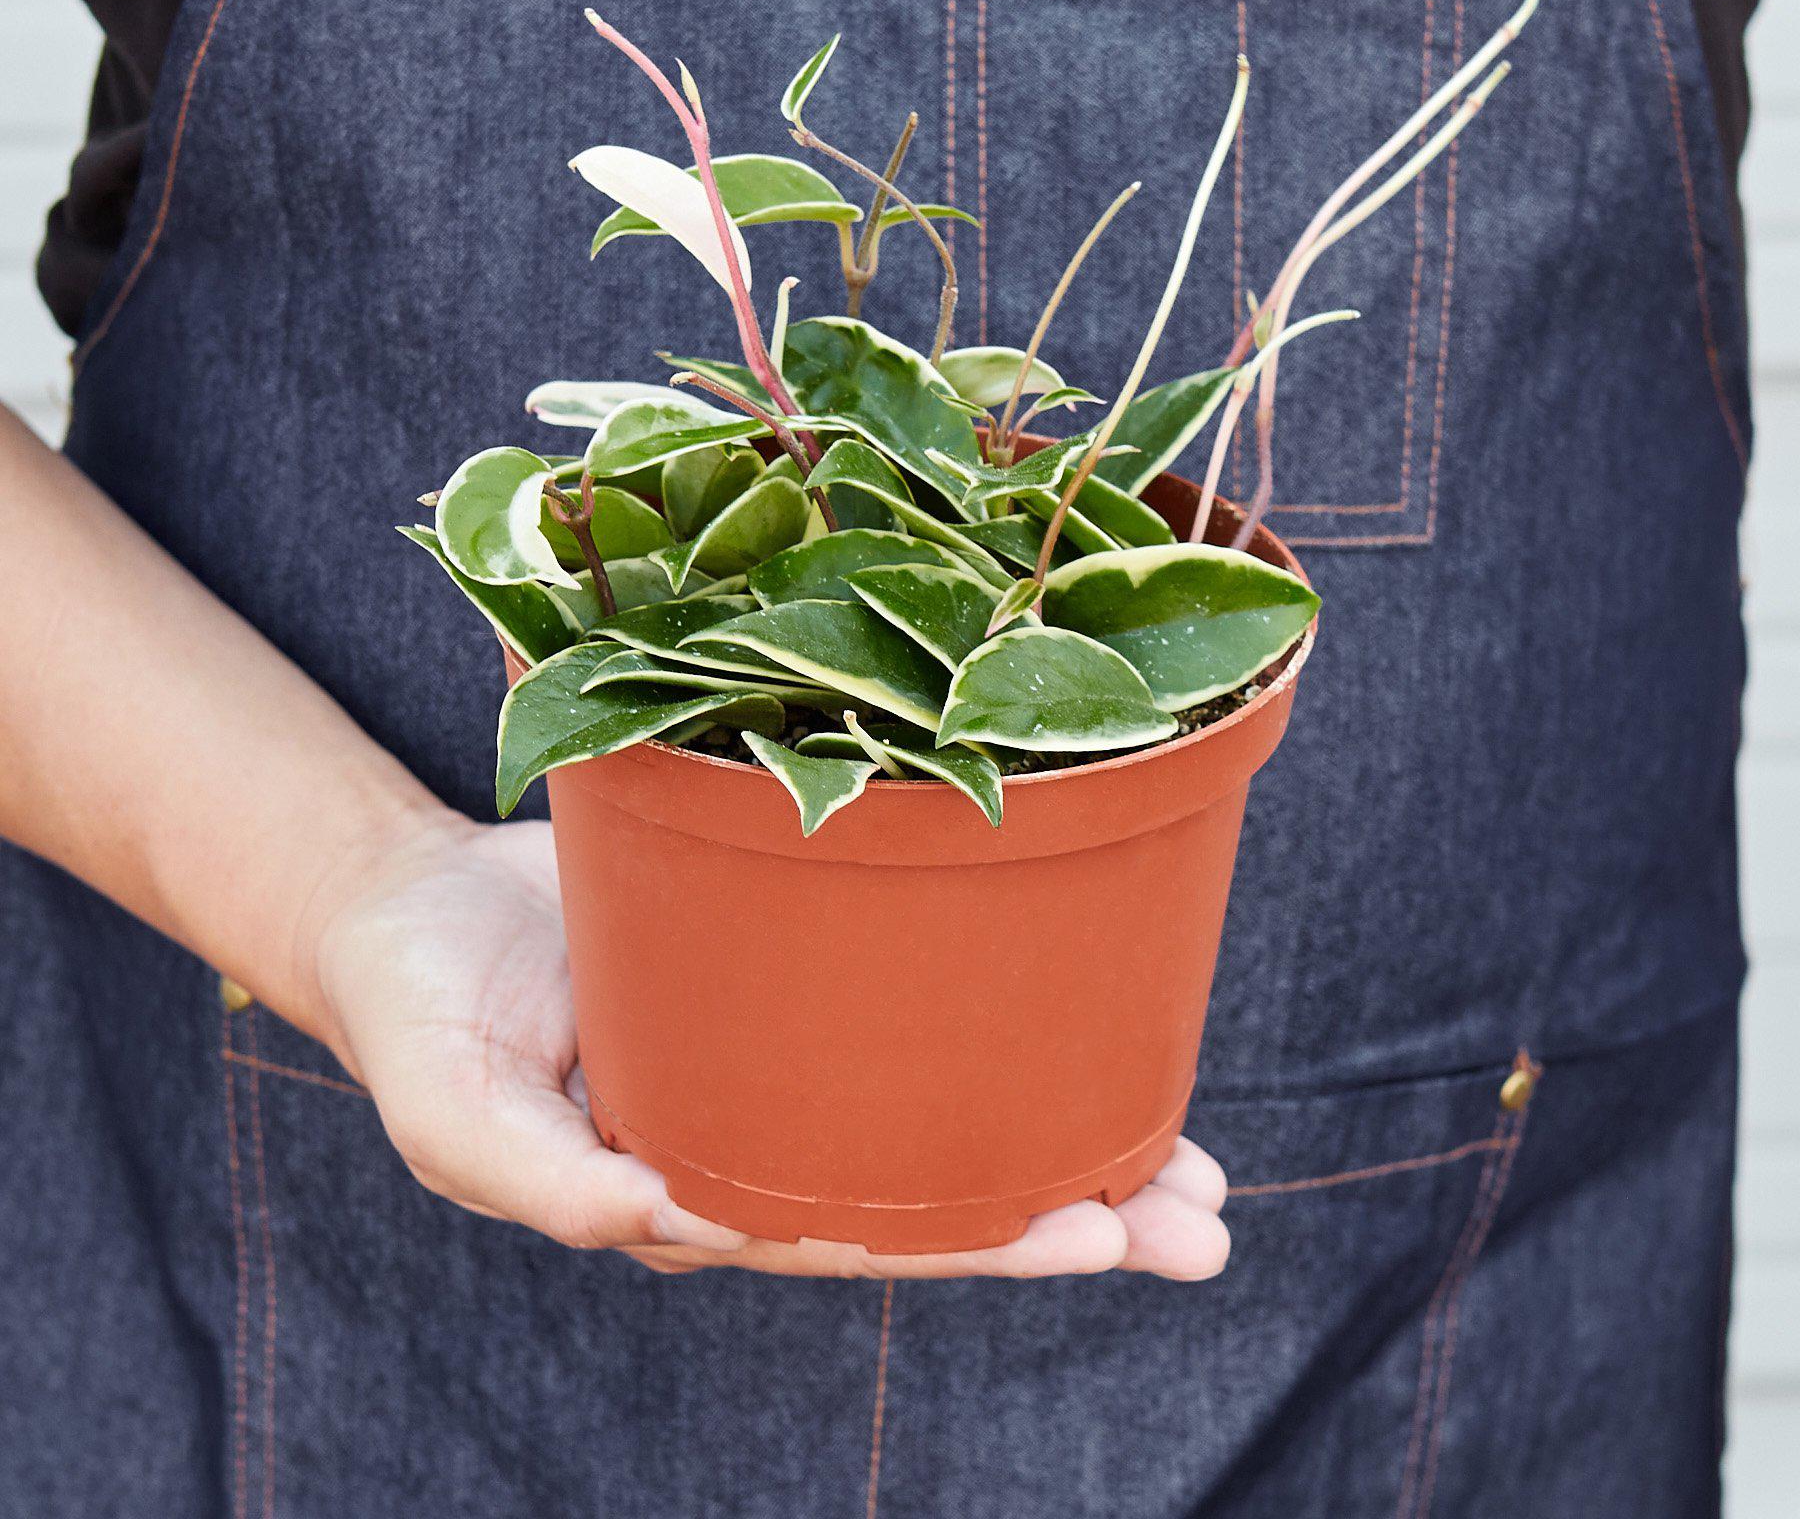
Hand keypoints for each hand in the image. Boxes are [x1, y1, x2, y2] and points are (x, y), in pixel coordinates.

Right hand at [310, 814, 1231, 1279]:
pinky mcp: (789, 961)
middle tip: (1202, 1223)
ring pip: (941, 1106)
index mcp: (699, 1192)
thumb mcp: (459, 1116)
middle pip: (932, 1192)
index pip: (859, 1238)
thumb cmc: (423, 1021)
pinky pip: (904, 998)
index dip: (975, 1241)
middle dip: (1068, 1213)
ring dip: (1068, 1132)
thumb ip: (553, 1184)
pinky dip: (996, 1015)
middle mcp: (762, 1133)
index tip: (1095, 1230)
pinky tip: (1086, 1016)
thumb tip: (669, 1221)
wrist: (410, 905)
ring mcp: (783, 1051)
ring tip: (1197, 1160)